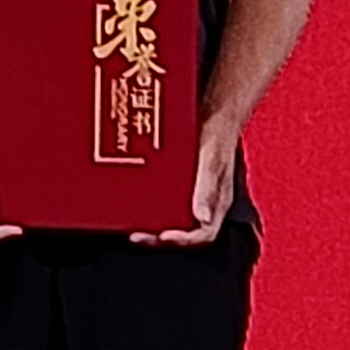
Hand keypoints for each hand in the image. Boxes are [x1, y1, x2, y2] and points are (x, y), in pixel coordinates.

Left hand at [141, 116, 240, 246]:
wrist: (214, 108)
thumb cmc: (218, 132)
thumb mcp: (212, 159)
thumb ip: (208, 187)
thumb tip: (203, 218)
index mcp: (217, 202)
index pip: (203, 234)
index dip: (183, 241)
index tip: (162, 236)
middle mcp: (204, 202)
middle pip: (183, 232)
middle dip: (159, 238)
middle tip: (137, 235)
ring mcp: (191, 193)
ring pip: (173, 220)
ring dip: (152, 224)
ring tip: (130, 224)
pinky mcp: (179, 183)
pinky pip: (165, 202)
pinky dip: (149, 206)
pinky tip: (133, 201)